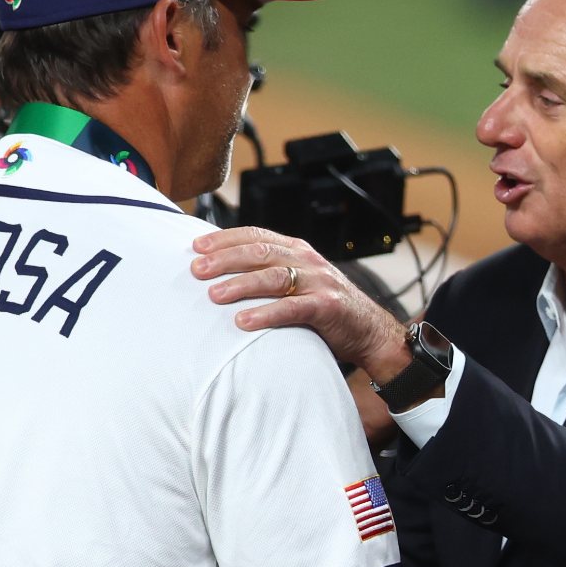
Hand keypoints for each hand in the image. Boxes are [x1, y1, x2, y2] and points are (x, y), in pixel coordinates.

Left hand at [191, 227, 409, 380]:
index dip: (225, 239)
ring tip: (214, 295)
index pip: (256, 235)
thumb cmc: (325, 310)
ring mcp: (318, 282)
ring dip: (240, 284)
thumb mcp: (298, 283)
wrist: (369, 331)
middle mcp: (307, 260)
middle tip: (196, 270)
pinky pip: (292, 308)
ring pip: (273, 276)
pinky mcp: (327, 306)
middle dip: (225, 259)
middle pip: (259, 252)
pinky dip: (266, 313)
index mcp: (297, 250)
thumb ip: (270, 275)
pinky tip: (243, 321)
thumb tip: (222, 275)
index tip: (196, 246)